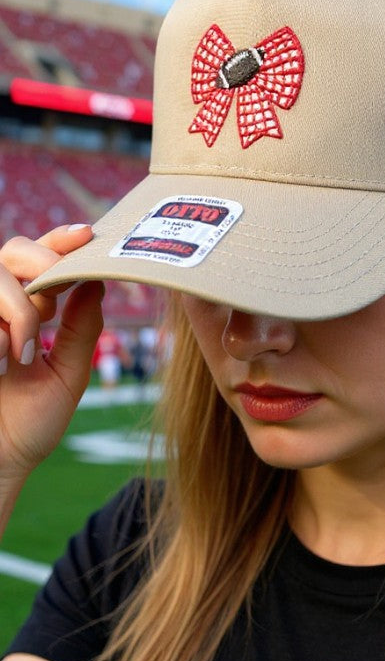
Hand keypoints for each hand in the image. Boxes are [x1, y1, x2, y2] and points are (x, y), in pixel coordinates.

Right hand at [0, 225, 103, 488]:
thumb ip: (81, 328)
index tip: (86, 234)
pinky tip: (0, 360)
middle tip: (51, 306)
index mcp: (28, 311)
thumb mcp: (67, 374)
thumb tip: (98, 281)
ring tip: (21, 352)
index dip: (60, 240)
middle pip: (13, 250)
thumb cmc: (30, 426)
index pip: (42, 260)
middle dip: (40, 266)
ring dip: (19, 309)